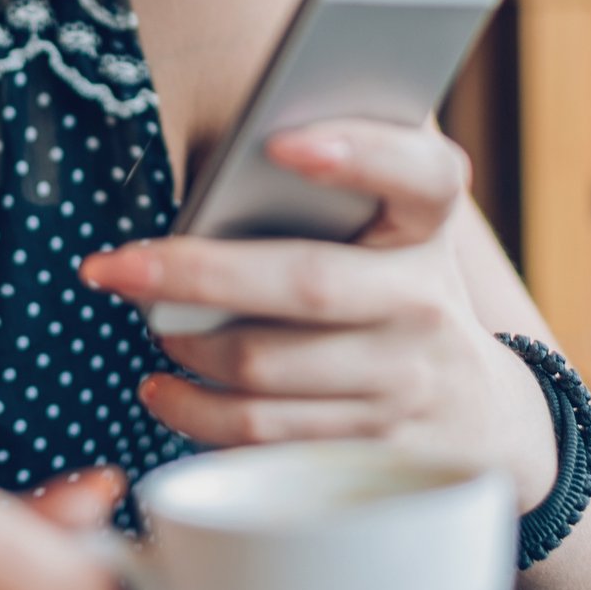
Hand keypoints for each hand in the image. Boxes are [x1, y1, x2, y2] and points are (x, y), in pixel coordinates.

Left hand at [78, 122, 559, 511]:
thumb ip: (332, 191)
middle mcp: (425, 304)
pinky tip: (164, 388)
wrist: (478, 413)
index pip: (420, 174)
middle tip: (112, 267)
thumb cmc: (397, 289)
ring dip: (186, 348)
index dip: (359, 152)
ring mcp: (404, 384)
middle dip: (195, 273)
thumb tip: (217, 177)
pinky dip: (197, 414)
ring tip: (148, 324)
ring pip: (267, 369)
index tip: (280, 139)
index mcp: (429, 226)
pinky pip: (265, 436)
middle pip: (305, 283)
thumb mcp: (392, 230)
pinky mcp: (372, 450)